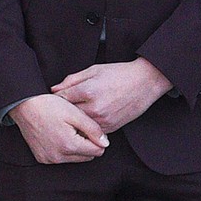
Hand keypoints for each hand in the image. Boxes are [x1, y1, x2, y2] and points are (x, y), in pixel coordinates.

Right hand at [11, 93, 109, 164]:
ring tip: (69, 129)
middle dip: (88, 143)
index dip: (98, 139)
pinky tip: (59, 134)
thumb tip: (105, 143)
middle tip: (79, 127)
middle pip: (87, 156)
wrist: (25, 106)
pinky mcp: (42, 158)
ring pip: (75, 158)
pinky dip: (64, 149)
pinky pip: (61, 158)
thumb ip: (93, 129)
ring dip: (76, 147)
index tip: (92, 128)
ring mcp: (49, 159)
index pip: (97, 151)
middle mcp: (59, 156)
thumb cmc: (49, 106)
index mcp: (69, 145)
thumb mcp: (75, 114)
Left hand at [50, 57, 172, 132]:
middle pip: (69, 114)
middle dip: (64, 111)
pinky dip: (88, 126)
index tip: (55, 98)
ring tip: (75, 113)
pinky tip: (89, 118)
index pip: (62, 98)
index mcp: (88, 90)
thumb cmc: (120, 74)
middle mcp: (94, 108)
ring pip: (79, 125)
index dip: (57, 98)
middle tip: (62, 107)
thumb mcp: (94, 70)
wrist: (145, 82)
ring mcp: (103, 120)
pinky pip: (92, 131)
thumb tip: (55, 89)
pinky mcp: (110, 128)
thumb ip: (72, 80)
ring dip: (76, 120)